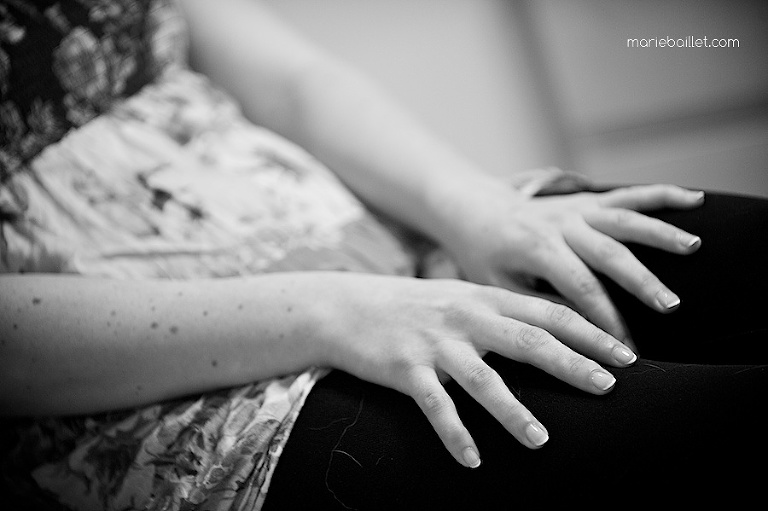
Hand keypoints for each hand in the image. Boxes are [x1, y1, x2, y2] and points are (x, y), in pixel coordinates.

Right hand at [311, 273, 635, 467]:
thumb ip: (503, 311)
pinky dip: (454, 434)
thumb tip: (554, 330)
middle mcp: (466, 318)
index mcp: (484, 298)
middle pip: (527, 341)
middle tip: (609, 388)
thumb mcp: (461, 298)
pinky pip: (434, 406)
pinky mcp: (405, 368)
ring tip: (540, 441)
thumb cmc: (414, 307)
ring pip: (482, 380)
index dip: (590, 334)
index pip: (548, 313)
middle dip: (571, 364)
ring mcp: (435, 344)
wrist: (349, 306)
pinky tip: (472, 461)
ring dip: (513, 412)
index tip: (627, 356)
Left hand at [431, 179, 703, 345]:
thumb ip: (533, 305)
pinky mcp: (585, 202)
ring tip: (693, 248)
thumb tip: (573, 332)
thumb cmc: (482, 255)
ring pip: (624, 218)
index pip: (579, 288)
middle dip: (641, 281)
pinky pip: (626, 195)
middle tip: (670, 307)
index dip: (604, 319)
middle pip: (608, 253)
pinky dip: (660, 195)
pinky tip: (695, 200)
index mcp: (535, 248)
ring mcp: (575, 209)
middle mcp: (560, 224)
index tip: (625, 348)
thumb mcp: (495, 286)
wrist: (473, 210)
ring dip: (659, 233)